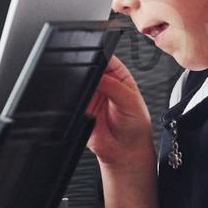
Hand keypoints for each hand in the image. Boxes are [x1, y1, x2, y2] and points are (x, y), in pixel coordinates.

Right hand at [85, 55, 154, 170]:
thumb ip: (114, 86)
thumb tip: (98, 76)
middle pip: (90, 68)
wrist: (125, 152)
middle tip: (93, 80)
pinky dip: (74, 100)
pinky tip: (84, 105)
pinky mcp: (79, 108)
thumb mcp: (131, 102)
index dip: (100, 55)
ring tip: (92, 96)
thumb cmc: (136, 126)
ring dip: (81, 86)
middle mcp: (104, 84)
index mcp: (119, 76)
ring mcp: (90, 96)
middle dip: (88, 71)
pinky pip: (72, 99)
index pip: (107, 58)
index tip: (96, 57)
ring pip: (79, 82)